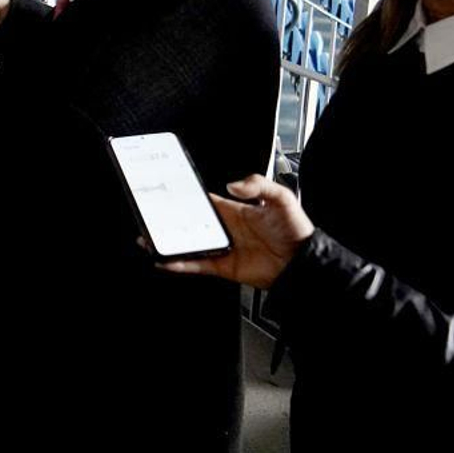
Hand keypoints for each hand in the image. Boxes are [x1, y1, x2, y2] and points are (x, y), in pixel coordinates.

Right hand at [159, 174, 314, 288]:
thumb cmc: (295, 230)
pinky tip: (166, 261)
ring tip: (151, 239)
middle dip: (172, 220)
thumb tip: (233, 184)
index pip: (206, 200)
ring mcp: (223, 248)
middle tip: (153, 216)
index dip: (188, 196)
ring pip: (190, 245)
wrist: (302, 262)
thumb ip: (258, 185)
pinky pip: (197, 265)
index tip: (169, 191)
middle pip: (192, 223)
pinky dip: (180, 264)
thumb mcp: (281, 198)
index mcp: (236, 210)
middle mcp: (226, 228)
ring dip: (171, 242)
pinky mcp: (224, 267)